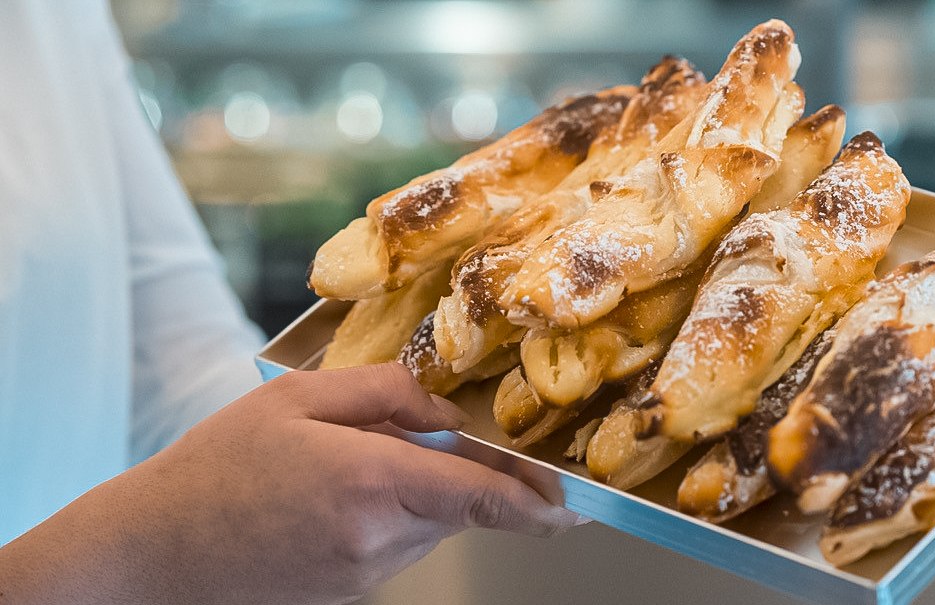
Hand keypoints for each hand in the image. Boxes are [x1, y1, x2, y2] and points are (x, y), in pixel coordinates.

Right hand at [0, 363, 577, 604]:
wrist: (152, 553)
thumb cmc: (216, 469)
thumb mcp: (297, 401)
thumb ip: (387, 392)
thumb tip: (449, 404)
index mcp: (372, 483)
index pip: (484, 496)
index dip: (539, 499)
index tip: (575, 500)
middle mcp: (380, 540)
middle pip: (461, 502)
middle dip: (458, 466)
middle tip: (406, 432)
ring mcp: (367, 575)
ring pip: (431, 522)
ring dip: (417, 489)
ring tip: (340, 465)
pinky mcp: (353, 592)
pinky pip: (399, 544)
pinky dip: (389, 514)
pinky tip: (329, 497)